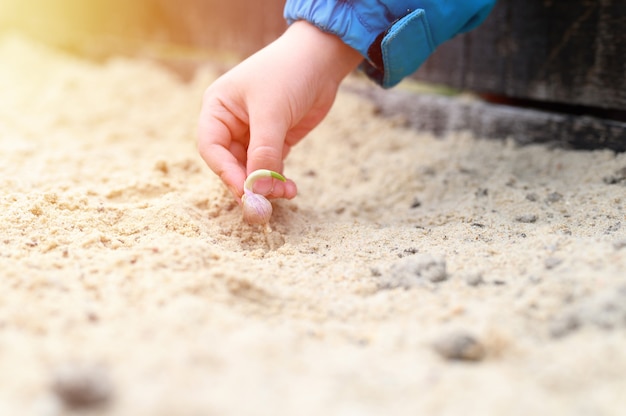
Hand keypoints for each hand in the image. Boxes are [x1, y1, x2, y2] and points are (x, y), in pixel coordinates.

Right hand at [198, 21, 361, 200]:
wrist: (322, 58)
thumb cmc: (288, 74)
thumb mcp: (272, 112)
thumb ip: (263, 152)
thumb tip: (257, 190)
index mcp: (217, 109)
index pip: (212, 148)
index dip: (226, 172)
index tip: (245, 192)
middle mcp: (231, 123)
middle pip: (231, 164)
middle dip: (249, 183)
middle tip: (265, 203)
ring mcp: (253, 133)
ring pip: (252, 170)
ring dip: (266, 185)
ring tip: (285, 193)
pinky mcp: (275, 140)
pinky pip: (270, 167)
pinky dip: (278, 180)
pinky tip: (289, 188)